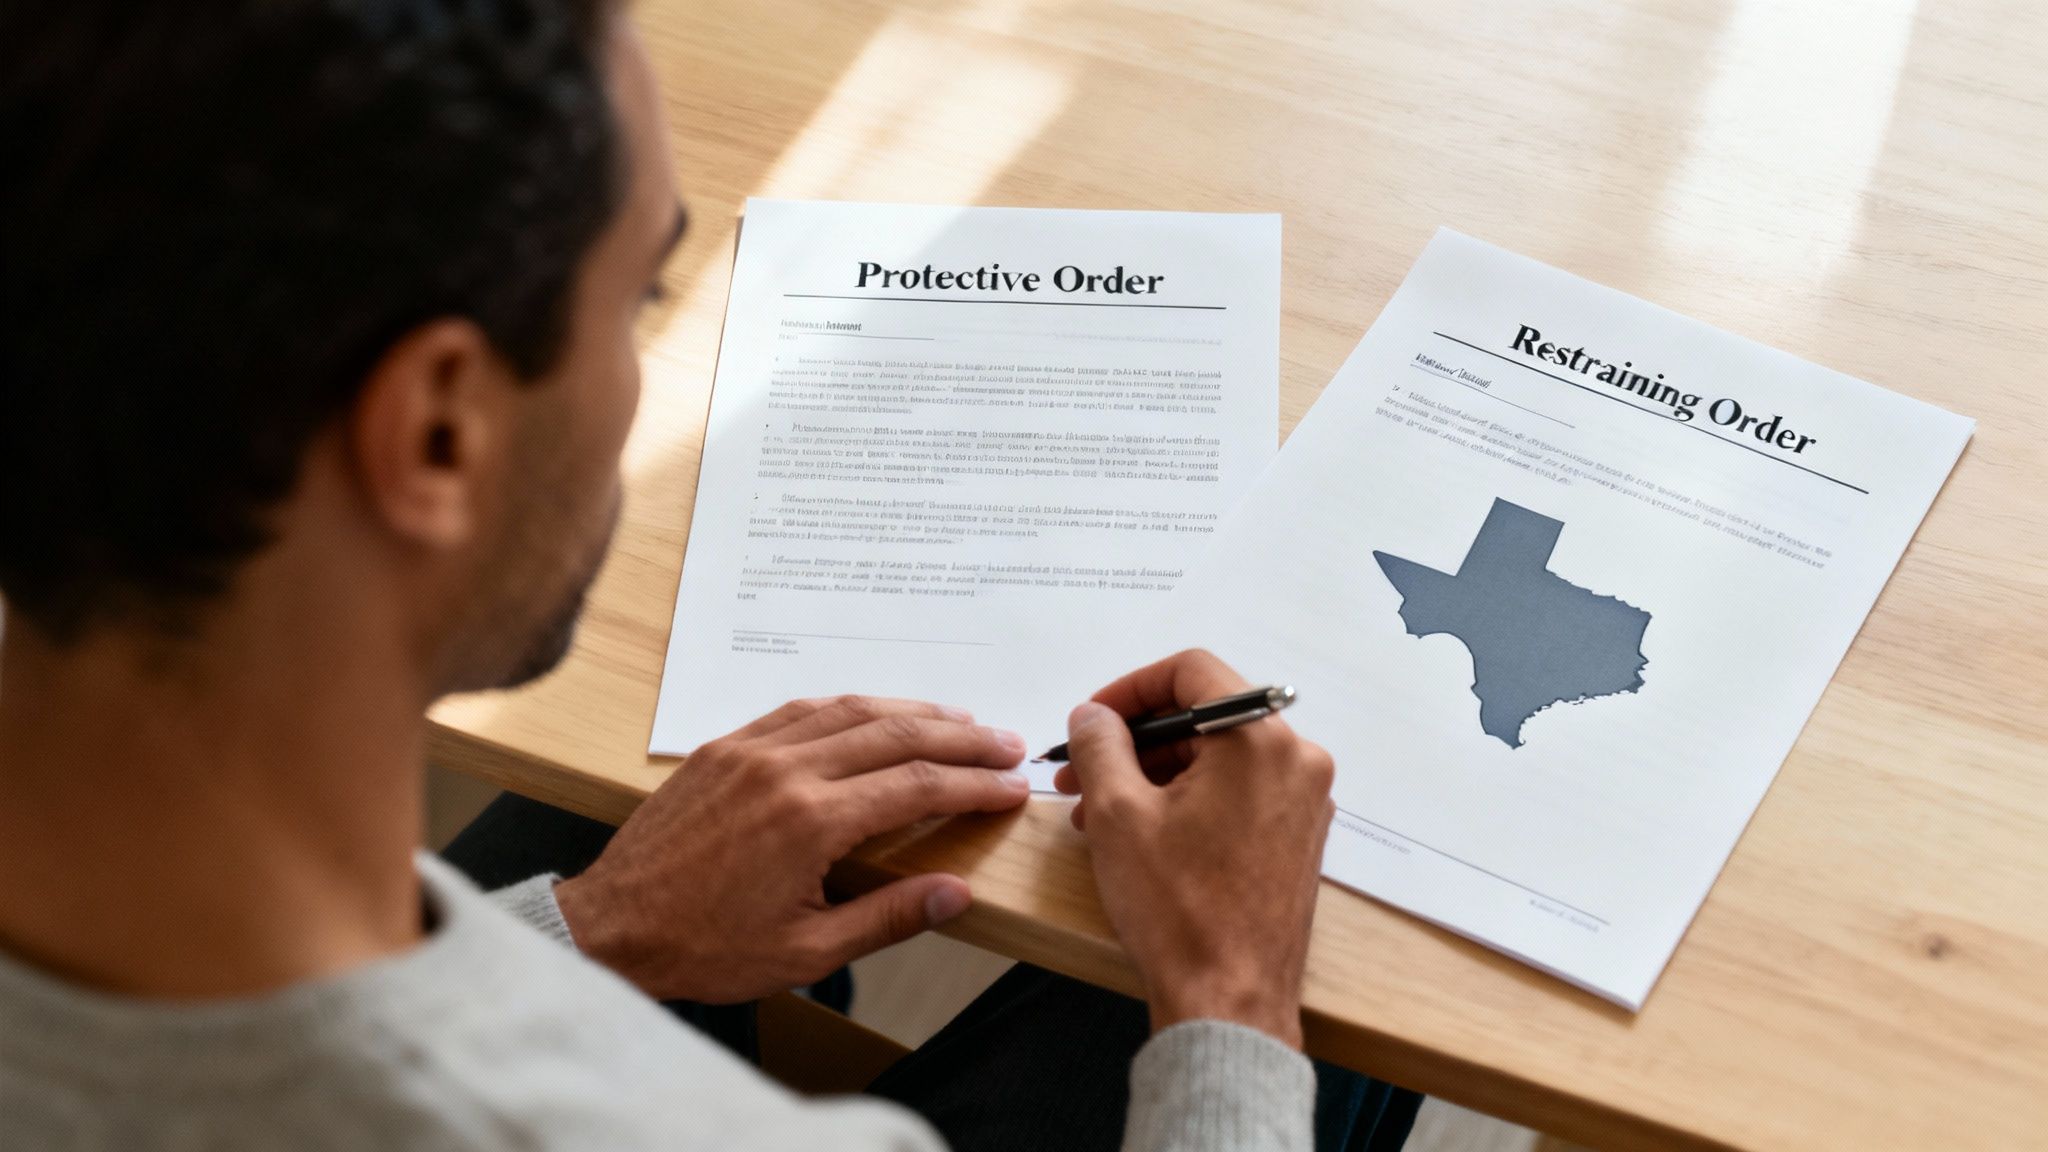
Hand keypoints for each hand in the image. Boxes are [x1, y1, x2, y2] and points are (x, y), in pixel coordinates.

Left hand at [554, 696, 1029, 1002]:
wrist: (613, 927)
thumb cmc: (704, 948)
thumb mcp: (805, 953)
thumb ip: (887, 918)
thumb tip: (956, 894)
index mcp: (809, 822)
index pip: (916, 786)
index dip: (974, 784)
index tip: (1012, 788)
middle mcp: (784, 772)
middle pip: (894, 734)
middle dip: (960, 736)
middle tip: (1005, 743)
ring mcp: (750, 751)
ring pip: (849, 710)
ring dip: (911, 711)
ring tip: (958, 719)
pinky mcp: (723, 748)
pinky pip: (800, 709)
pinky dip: (850, 706)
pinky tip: (876, 713)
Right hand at [1054, 650, 1333, 1047]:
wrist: (1230, 1001)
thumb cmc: (1178, 909)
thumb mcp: (1118, 814)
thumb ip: (1101, 744)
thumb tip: (1094, 715)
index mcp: (1260, 739)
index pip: (1192, 671)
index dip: (1130, 688)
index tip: (1091, 720)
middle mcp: (1297, 759)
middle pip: (1205, 717)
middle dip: (1135, 742)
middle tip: (1081, 773)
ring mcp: (1305, 802)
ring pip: (1219, 759)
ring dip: (1154, 775)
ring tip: (1097, 815)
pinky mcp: (1298, 839)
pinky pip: (1238, 794)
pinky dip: (1189, 801)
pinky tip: (1140, 835)